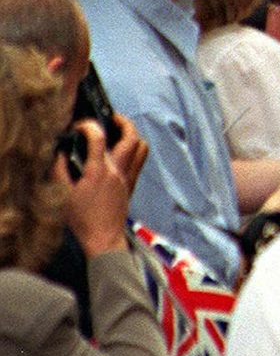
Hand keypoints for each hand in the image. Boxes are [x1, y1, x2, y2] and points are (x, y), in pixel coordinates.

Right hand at [58, 118, 147, 256]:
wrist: (104, 238)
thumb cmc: (82, 220)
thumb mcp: (63, 195)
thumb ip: (60, 171)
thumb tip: (61, 153)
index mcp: (98, 172)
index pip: (98, 138)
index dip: (88, 126)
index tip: (80, 125)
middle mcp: (117, 171)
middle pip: (131, 137)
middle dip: (123, 121)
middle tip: (111, 117)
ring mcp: (128, 177)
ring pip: (141, 147)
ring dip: (133, 134)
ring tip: (120, 130)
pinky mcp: (132, 184)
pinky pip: (140, 160)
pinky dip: (135, 149)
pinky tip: (122, 150)